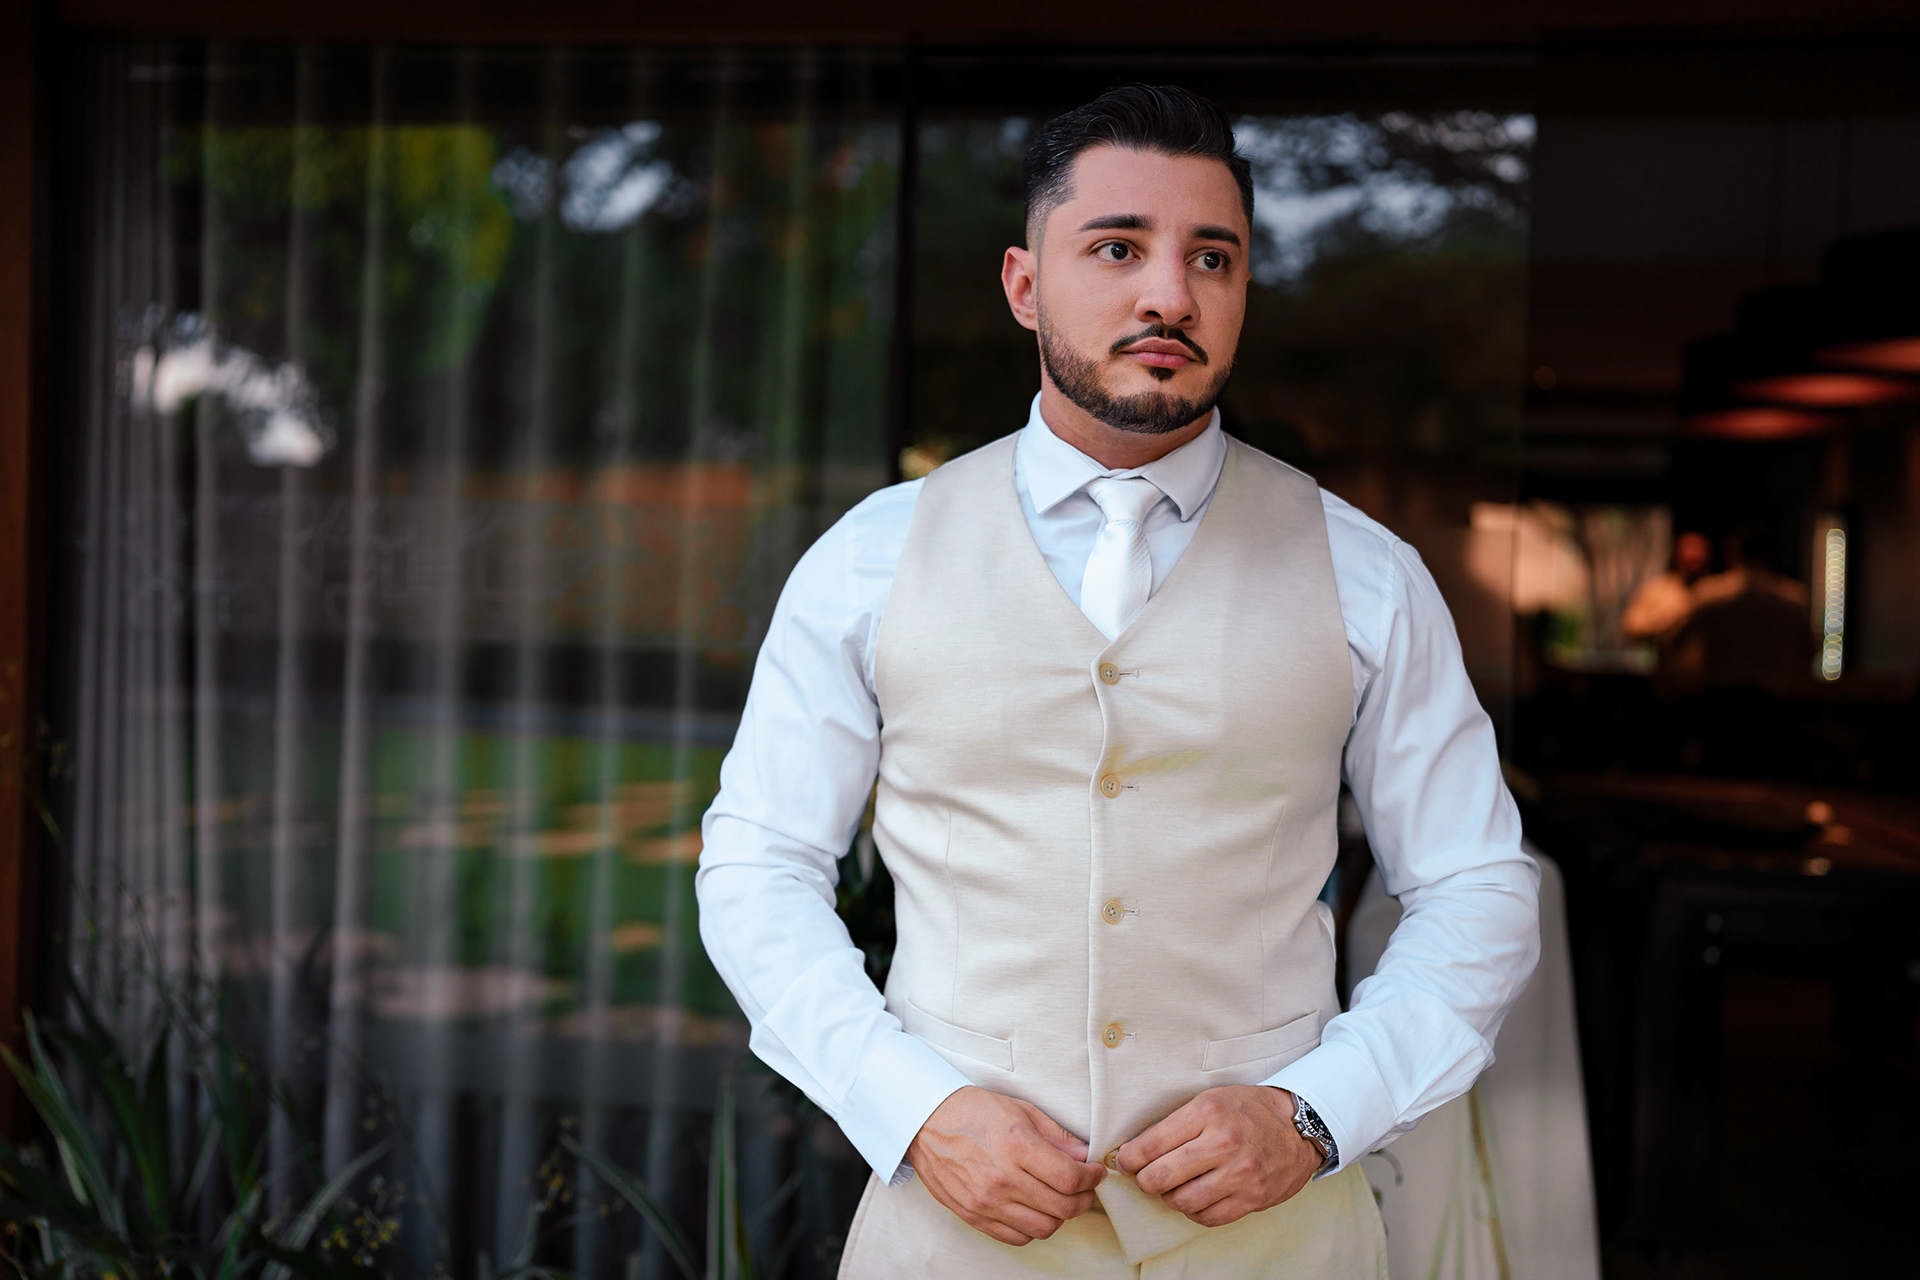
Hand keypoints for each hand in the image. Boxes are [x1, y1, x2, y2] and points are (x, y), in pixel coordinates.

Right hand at [906, 1086, 1106, 1245]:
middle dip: (1084, 1199)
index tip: (1095, 1172)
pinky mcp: (973, 1216)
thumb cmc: (973, 1112)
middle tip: (1085, 1187)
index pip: (1070, 1179)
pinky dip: (1033, 1228)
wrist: (926, 1122)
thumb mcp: (1021, 1110)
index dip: (1092, 1178)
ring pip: (1044, 1228)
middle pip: (1063, 1208)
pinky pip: (1017, 1237)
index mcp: (1017, 1147)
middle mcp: (1002, 1179)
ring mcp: (986, 1202)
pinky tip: (1034, 1209)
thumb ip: (1056, 1136)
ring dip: (1060, 1216)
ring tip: (1059, 1198)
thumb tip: (1084, 1156)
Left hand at [1116, 1086, 1320, 1226]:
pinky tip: (1197, 1197)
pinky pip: (1208, 1217)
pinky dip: (1195, 1211)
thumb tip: (1136, 1150)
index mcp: (1207, 1113)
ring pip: (1182, 1202)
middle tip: (1146, 1177)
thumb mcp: (1210, 1101)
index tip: (1126, 1162)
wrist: (1298, 1127)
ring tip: (1174, 1187)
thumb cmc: (1248, 1111)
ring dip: (1170, 1198)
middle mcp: (1223, 1143)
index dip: (1130, 1158)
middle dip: (1145, 1181)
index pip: (1151, 1145)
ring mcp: (1240, 1174)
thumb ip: (1175, 1124)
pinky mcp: (1253, 1198)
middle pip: (1161, 1177)